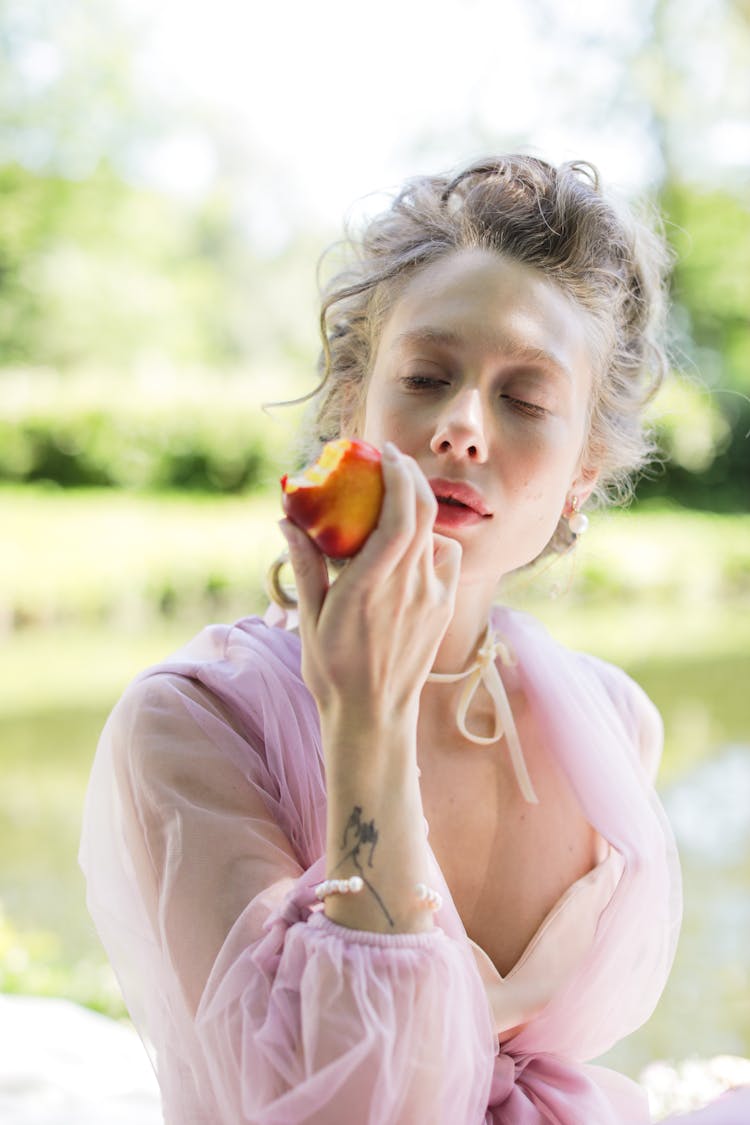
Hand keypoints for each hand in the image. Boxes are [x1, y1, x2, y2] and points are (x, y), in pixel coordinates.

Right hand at [280, 442, 461, 731]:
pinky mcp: (444, 608)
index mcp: (373, 584)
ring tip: (396, 502)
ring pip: (437, 534)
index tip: (383, 452)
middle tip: (390, 459)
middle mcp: (410, 586)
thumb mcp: (309, 617)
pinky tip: (412, 546)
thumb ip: (305, 564)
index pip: (401, 515)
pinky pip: (446, 559)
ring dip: (419, 509)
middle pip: (424, 512)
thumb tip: (286, 517)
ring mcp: (432, 598)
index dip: (398, 476)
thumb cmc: (333, 669)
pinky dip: (432, 540)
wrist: (374, 716)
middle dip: (410, 476)